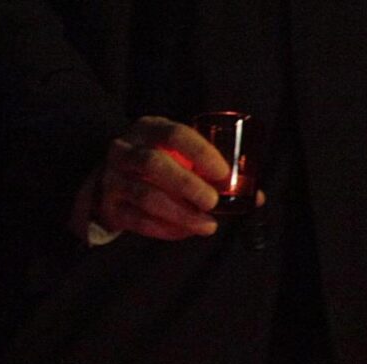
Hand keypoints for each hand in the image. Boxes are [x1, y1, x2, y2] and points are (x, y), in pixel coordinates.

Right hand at [74, 116, 225, 240]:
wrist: (115, 180)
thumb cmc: (160, 165)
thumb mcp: (181, 156)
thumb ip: (214, 173)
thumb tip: (256, 197)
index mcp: (149, 129)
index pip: (174, 134)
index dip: (200, 153)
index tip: (223, 173)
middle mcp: (125, 149)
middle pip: (153, 163)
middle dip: (187, 184)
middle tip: (213, 202)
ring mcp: (113, 177)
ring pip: (144, 195)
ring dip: (180, 213)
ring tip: (207, 225)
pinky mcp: (110, 206)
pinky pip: (137, 220)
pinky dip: (165, 229)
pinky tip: (186, 232)